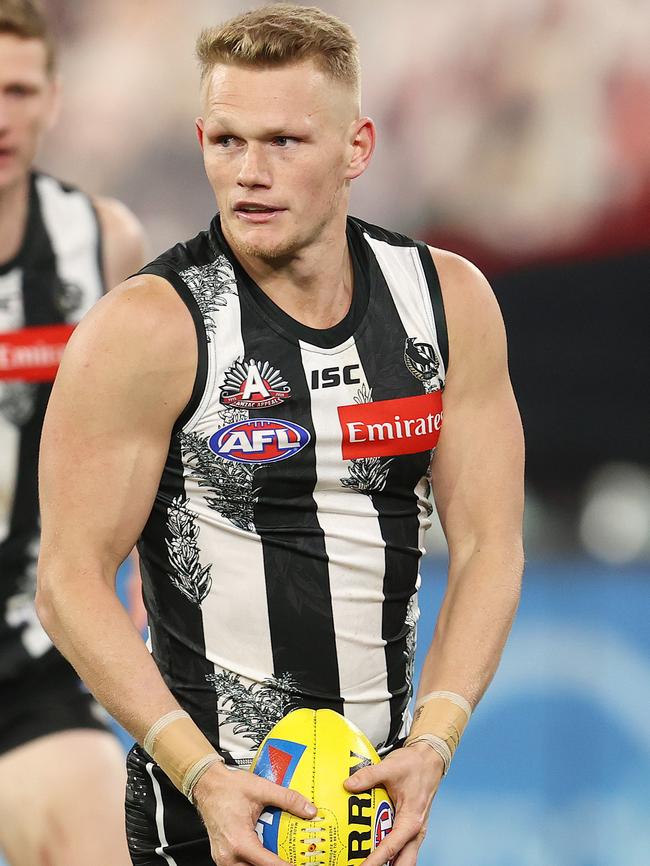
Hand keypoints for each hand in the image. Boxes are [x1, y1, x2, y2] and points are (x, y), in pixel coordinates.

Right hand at [192, 760, 317, 865]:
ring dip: (263, 865)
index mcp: (239, 840)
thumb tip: (308, 810)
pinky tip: (264, 855)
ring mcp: (223, 858)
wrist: (206, 784)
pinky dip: (253, 863)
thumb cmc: (228, 787)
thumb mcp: (261, 789)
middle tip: (290, 858)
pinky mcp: (222, 856)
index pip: (268, 864)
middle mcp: (229, 854)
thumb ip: (287, 799)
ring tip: (279, 857)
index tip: (296, 863)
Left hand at [344, 743, 443, 865]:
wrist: (429, 758)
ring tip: (366, 860)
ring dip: (388, 862)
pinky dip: (390, 853)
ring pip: (403, 858)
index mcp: (411, 820)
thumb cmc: (415, 765)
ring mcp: (413, 830)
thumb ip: (369, 776)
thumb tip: (349, 785)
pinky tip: (373, 847)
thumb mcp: (390, 767)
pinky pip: (401, 847)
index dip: (376, 860)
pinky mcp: (409, 827)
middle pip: (402, 863)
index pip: (391, 847)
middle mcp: (415, 830)